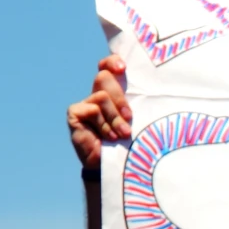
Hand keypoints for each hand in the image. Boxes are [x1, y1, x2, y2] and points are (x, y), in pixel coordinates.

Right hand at [68, 54, 132, 169]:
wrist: (112, 167)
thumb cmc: (128, 143)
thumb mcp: (136, 120)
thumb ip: (137, 103)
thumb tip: (154, 88)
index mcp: (112, 92)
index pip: (107, 67)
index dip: (112, 62)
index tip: (123, 68)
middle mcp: (97, 94)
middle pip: (104, 77)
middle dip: (119, 97)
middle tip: (129, 116)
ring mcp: (85, 104)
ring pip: (102, 96)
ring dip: (115, 117)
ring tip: (122, 134)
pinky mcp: (75, 113)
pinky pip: (93, 109)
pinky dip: (104, 124)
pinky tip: (109, 137)